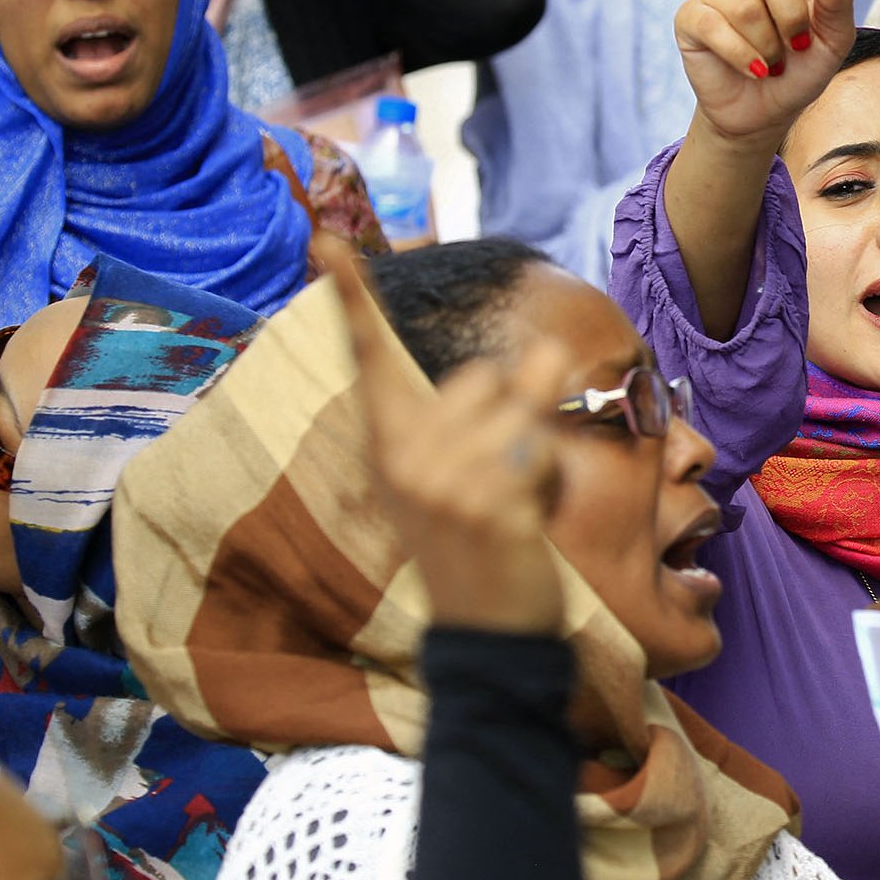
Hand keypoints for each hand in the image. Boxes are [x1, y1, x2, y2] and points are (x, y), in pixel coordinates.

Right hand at [324, 236, 566, 635]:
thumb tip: (547, 352)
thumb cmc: (478, 549)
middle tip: (495, 488)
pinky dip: (552, 485)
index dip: (351, 298)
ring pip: (528, 404)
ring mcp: (447, 480)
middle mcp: (408, 456)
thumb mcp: (457, 476)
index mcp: (387, 445)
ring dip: (540, 449)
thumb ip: (487, 412)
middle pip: (490, 375)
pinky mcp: (492, 503)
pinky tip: (527, 527)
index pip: (370, 358)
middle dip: (515, 415)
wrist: (486, 638)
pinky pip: (546, 453)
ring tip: (513, 505)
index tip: (327, 241)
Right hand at [675, 0, 854, 152]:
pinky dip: (742, 54)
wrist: (762, 115)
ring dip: (768, 44)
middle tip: (795, 47)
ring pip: (745, 5)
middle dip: (791, 15)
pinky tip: (751, 67)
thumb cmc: (799, 74)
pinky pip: (717, 26)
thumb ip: (838, 6)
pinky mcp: (691, 17)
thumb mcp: (834, 44)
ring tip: (770, 63)